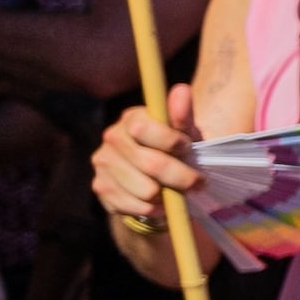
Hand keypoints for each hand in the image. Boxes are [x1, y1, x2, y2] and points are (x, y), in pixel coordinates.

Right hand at [92, 85, 199, 233]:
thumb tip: (181, 90)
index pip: (145, 128)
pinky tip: (160, 203)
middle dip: (181, 177)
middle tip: (198, 183)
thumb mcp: (186, 133)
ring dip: (168, 196)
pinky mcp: (101, 187)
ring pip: (145, 189)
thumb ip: (183, 115)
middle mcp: (112, 138)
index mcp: (132, 118)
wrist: (158, 179)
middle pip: (150, 164)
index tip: (189, 150)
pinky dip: (153, 209)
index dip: (173, 143)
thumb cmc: (176, 151)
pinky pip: (132, 206)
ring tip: (176, 192)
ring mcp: (103, 163)